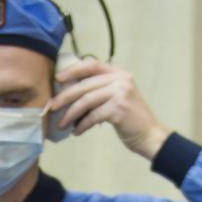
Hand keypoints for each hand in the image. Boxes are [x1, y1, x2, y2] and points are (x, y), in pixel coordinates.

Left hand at [48, 59, 170, 159]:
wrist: (149, 135)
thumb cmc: (130, 120)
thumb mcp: (117, 99)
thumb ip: (100, 92)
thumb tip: (72, 95)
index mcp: (119, 74)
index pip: (92, 65)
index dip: (73, 70)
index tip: (58, 78)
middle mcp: (120, 79)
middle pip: (85, 85)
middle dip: (65, 96)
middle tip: (52, 107)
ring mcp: (121, 93)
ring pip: (86, 100)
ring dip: (71, 114)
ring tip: (62, 124)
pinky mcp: (119, 109)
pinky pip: (93, 116)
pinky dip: (82, 125)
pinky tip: (76, 132)